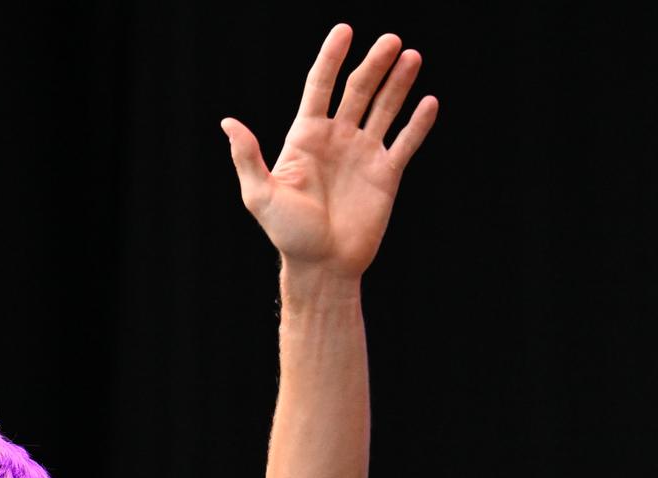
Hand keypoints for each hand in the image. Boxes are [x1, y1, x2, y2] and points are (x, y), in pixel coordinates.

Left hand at [220, 25, 437, 278]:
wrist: (323, 267)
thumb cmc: (288, 234)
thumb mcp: (261, 195)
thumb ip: (248, 158)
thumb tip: (228, 122)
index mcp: (306, 138)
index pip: (319, 87)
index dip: (331, 58)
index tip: (344, 31)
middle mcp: (337, 139)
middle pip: (358, 90)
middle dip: (374, 64)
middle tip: (390, 41)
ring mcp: (363, 153)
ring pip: (385, 108)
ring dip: (399, 83)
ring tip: (411, 56)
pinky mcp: (387, 173)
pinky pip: (405, 141)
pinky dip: (418, 122)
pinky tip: (429, 101)